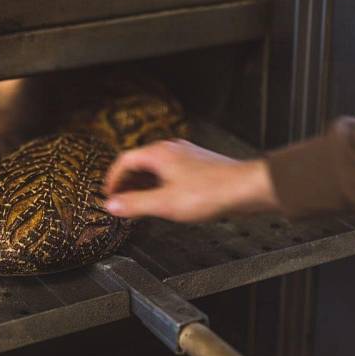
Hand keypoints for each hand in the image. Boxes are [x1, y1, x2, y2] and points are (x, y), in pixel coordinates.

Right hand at [104, 139, 279, 222]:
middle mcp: (171, 150)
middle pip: (139, 162)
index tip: (108, 193)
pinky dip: (160, 185)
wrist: (246, 188)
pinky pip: (170, 173)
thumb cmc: (211, 192)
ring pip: (156, 168)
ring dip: (143, 184)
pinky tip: (165, 200)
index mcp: (159, 154)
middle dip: (127, 182)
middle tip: (120, 200)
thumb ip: (135, 204)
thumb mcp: (165, 203)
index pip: (124, 160)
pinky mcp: (198, 166)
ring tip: (139, 203)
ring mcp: (186, 157)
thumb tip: (112, 205)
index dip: (112, 178)